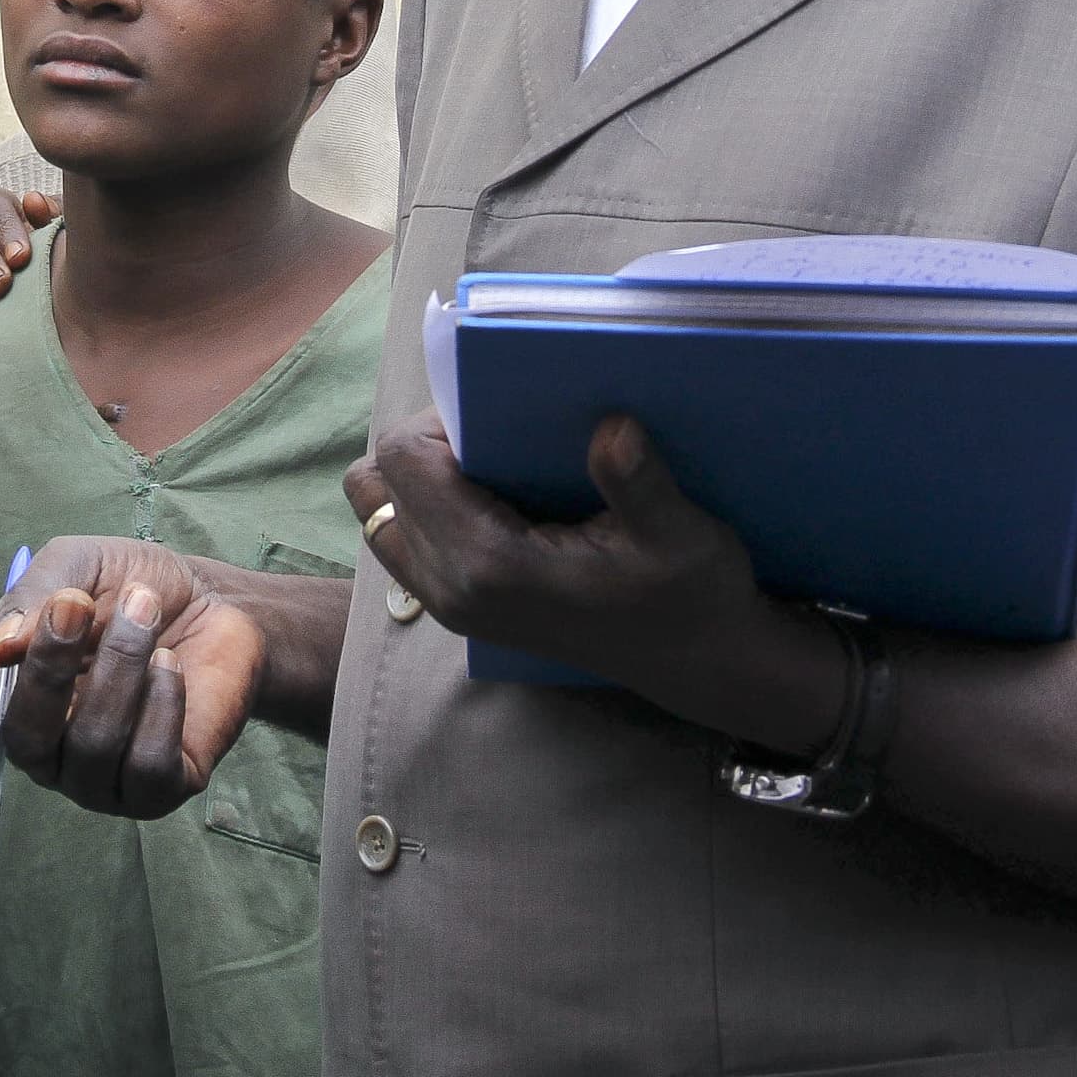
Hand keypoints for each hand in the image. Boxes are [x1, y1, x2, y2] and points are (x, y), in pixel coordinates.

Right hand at [0, 536, 263, 819]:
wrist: (218, 604)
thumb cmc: (133, 589)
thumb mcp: (77, 568)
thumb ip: (33, 595)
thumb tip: (3, 644)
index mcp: (14, 701)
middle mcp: (49, 750)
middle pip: (25, 739)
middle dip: (49, 668)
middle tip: (76, 606)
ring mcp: (100, 779)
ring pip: (91, 747)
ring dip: (119, 668)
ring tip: (145, 611)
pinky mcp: (156, 790)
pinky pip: (146, 766)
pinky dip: (161, 706)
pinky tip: (171, 665)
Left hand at [345, 408, 832, 752]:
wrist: (697, 661)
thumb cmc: (692, 594)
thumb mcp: (681, 534)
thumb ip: (638, 482)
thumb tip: (614, 425)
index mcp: (488, 565)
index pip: (403, 460)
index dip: (440, 419)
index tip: (501, 414)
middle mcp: (450, 589)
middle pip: (379, 482)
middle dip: (427, 444)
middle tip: (497, 435)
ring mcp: (448, 604)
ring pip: (380, 513)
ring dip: (420, 477)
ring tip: (492, 466)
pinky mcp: (457, 608)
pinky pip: (404, 537)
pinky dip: (429, 506)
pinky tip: (494, 497)